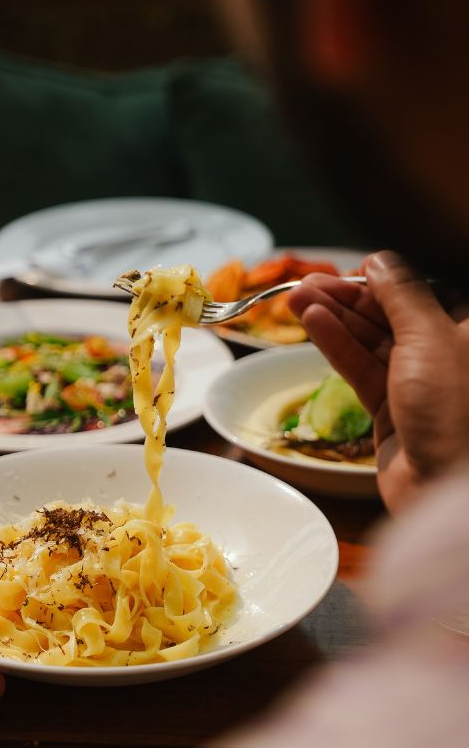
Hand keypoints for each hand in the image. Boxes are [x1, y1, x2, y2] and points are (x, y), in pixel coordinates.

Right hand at [288, 250, 468, 510]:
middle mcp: (445, 353)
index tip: (352, 269)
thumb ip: (402, 294)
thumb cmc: (457, 409)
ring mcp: (417, 382)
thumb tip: (381, 261)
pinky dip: (336, 345)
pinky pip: (359, 368)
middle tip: (306, 284)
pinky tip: (312, 324)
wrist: (446, 486)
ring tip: (295, 299)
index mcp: (468, 330)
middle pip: (390, 314)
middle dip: (349, 298)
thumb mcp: (431, 337)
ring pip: (369, 340)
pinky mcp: (390, 408)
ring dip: (333, 318)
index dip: (385, 279)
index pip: (423, 291)